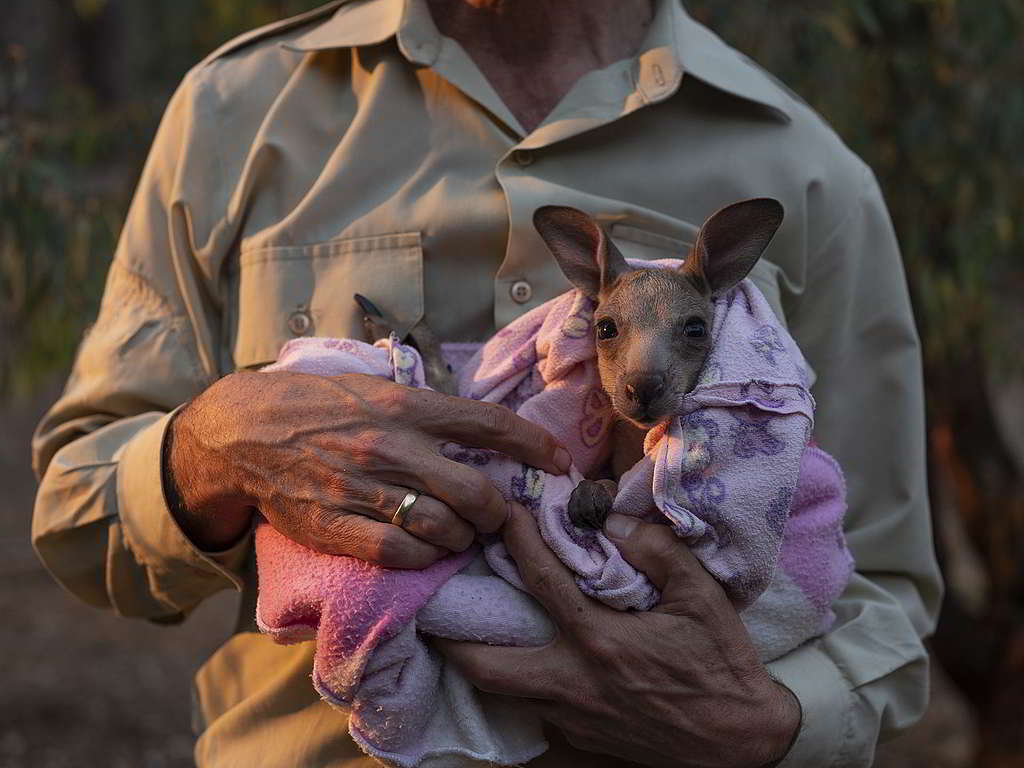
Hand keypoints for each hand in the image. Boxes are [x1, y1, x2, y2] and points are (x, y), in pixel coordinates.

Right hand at [165, 371, 570, 565]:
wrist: (242, 432)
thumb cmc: (314, 405)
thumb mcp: (370, 387)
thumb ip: (421, 407)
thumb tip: (478, 425)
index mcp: (403, 406)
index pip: (487, 423)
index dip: (534, 444)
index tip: (559, 460)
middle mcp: (390, 446)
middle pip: (476, 491)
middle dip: (500, 512)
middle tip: (498, 516)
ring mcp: (364, 490)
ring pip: (444, 527)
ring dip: (465, 537)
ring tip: (463, 534)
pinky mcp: (338, 527)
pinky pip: (403, 554)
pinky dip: (428, 558)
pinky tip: (429, 551)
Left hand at [436, 506, 800, 767]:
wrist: (742, 742)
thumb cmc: (722, 664)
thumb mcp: (702, 597)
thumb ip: (657, 552)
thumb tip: (612, 520)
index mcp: (600, 640)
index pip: (542, 581)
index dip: (517, 540)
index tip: (502, 514)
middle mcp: (574, 682)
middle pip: (487, 666)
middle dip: (452, 637)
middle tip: (438, 607)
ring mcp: (574, 717)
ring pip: (503, 694)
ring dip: (481, 664)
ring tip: (469, 634)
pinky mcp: (582, 740)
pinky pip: (534, 710)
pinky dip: (521, 686)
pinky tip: (527, 663)